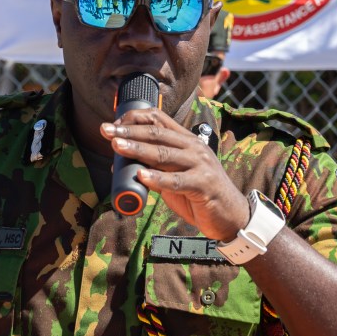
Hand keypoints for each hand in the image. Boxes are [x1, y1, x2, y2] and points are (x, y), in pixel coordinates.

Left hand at [102, 108, 248, 239]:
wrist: (230, 216)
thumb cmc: (199, 195)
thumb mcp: (175, 176)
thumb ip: (155, 167)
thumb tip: (123, 165)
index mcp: (187, 140)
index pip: (159, 120)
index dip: (134, 119)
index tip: (114, 125)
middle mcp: (194, 147)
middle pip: (157, 134)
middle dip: (129, 131)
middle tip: (106, 131)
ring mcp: (200, 165)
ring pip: (164, 154)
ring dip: (138, 149)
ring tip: (117, 146)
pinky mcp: (203, 185)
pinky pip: (176, 181)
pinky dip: (157, 178)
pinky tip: (141, 175)